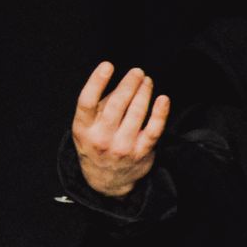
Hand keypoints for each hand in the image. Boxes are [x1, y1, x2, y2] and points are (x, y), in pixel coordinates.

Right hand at [71, 61, 170, 198]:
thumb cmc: (96, 144)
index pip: (87, 102)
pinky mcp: (141, 153)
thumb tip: (122, 82)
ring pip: (136, 113)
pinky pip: (154, 130)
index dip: (96, 81)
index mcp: (83, 128)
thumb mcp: (86, 127)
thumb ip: (99, 106)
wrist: (106, 181)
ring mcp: (122, 147)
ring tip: (146, 81)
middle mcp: (101, 138)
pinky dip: (160, 113)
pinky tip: (163, 99)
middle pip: (116, 104)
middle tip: (137, 72)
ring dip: (144, 92)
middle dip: (129, 84)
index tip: (108, 65)